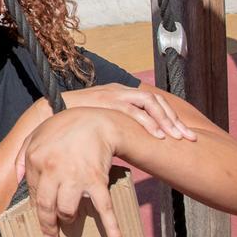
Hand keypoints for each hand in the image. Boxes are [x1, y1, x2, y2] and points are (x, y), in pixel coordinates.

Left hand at [16, 108, 124, 236]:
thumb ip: (22, 155)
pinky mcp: (96, 181)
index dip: (39, 207)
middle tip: (51, 236)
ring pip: (67, 210)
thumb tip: (16, 177)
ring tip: (70, 219)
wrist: (96, 120)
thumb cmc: (64, 127)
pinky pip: (104, 209)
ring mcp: (75, 177)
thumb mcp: (36, 135)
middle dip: (49, 225)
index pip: (34, 193)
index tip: (42, 217)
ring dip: (69, 219)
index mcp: (36, 160)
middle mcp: (53, 171)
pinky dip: (113, 228)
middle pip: (47, 207)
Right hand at [63, 84, 195, 140]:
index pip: (152, 102)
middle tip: (189, 139)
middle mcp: (119, 91)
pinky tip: (158, 136)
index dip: (169, 118)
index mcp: (119, 95)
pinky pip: (134, 110)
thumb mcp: (96, 122)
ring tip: (176, 138)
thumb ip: (111, 128)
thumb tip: (129, 146)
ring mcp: (114, 94)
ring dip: (166, 121)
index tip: (182, 137)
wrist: (47, 112)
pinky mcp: (107, 101)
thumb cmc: (70, 123)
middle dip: (174, 120)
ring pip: (150, 102)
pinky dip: (149, 122)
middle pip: (157, 101)